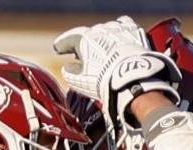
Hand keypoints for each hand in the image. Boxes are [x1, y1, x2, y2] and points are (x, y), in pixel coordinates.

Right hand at [52, 16, 178, 130]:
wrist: (133, 78)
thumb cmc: (103, 81)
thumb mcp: (79, 81)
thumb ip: (70, 73)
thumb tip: (67, 68)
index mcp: (84, 39)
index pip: (70, 38)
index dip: (63, 44)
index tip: (59, 49)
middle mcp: (100, 30)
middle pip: (89, 35)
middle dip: (85, 44)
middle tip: (81, 54)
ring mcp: (117, 29)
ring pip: (106, 30)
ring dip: (103, 38)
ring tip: (102, 48)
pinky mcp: (134, 31)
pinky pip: (124, 26)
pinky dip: (120, 31)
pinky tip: (120, 38)